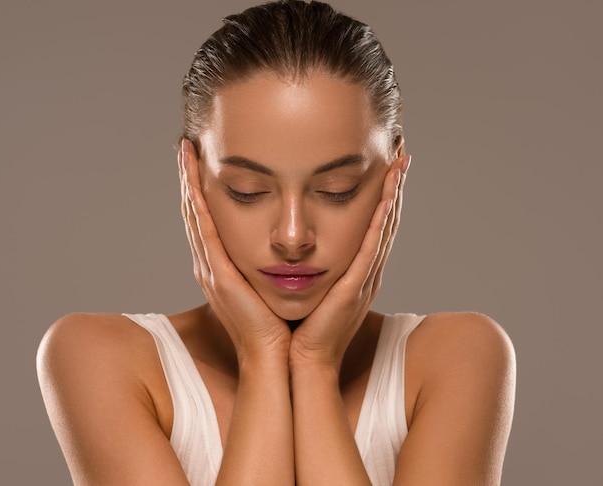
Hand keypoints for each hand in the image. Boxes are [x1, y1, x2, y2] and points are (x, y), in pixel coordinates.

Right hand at [179, 140, 290, 363]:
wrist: (274, 357)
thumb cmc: (276, 324)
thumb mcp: (268, 285)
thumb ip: (265, 263)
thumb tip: (281, 244)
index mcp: (221, 267)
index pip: (207, 220)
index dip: (200, 191)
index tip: (201, 162)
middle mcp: (210, 265)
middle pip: (195, 213)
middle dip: (189, 179)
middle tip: (186, 147)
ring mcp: (210, 270)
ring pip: (195, 216)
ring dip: (189, 183)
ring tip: (186, 152)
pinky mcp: (219, 276)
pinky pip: (206, 232)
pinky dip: (198, 205)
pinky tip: (194, 181)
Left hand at [289, 155, 409, 370]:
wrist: (300, 359)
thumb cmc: (300, 325)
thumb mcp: (310, 286)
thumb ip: (311, 263)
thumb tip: (297, 240)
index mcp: (356, 268)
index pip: (374, 223)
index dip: (383, 193)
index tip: (386, 162)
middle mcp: (366, 270)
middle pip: (386, 218)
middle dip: (395, 184)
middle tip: (401, 149)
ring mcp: (364, 278)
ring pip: (384, 227)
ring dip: (394, 193)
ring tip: (401, 161)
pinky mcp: (355, 286)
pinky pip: (372, 247)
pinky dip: (382, 220)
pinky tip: (388, 195)